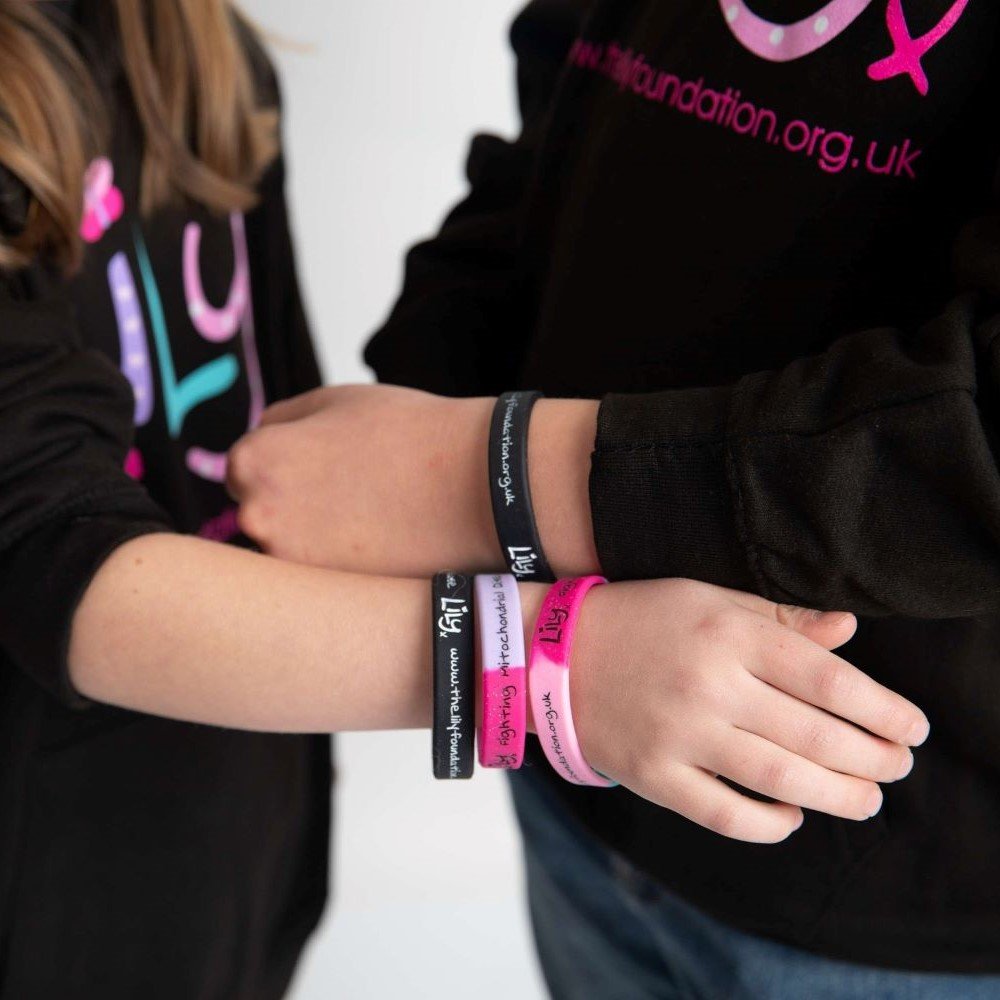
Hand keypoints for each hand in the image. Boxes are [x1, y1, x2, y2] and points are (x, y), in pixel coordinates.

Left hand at [227, 384, 601, 576]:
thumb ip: (280, 420)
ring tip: (363, 522)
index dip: (283, 466)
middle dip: (290, 508)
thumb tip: (255, 445)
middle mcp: (259, 517)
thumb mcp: (335, 399)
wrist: (475, 485)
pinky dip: (336, 568)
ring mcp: (292, 564)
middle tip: (343, 498)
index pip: (240, 471)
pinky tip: (374, 547)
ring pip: (287, 552)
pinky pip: (316, 581)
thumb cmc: (409, 433)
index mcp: (256, 461)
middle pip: (258, 515)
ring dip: (311, 542)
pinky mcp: (327, 596)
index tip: (319, 469)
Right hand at [568, 578, 927, 842]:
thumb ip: (778, 620)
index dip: (879, 708)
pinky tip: (791, 817)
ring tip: (866, 799)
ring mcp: (678, 734)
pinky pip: (723, 813)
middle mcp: (707, 684)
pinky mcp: (652, 774)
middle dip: (871, 758)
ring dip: (835, 796)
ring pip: (777, 778)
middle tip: (897, 768)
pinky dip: (767, 824)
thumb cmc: (641, 620)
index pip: (824, 676)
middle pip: (812, 734)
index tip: (913, 729)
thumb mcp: (708, 601)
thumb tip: (848, 633)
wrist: (553, 652)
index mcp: (727, 634)